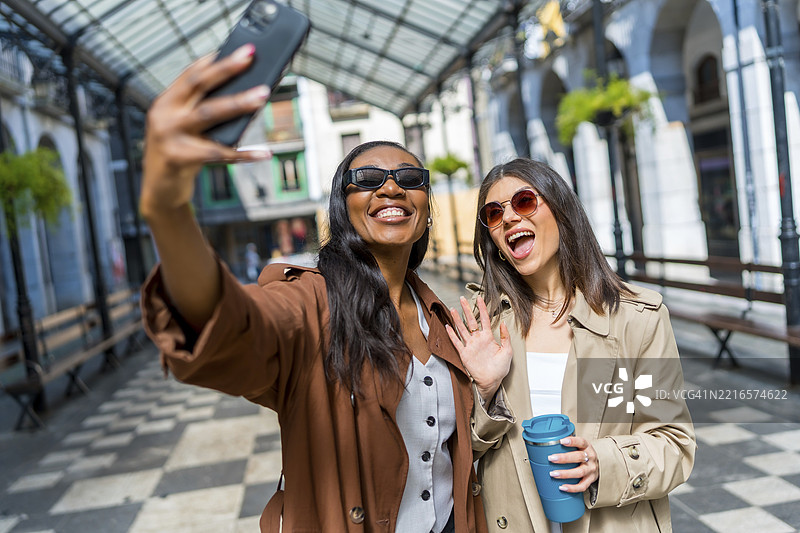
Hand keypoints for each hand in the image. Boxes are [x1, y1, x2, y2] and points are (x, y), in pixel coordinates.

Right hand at [140, 44, 271, 218]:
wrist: (159, 192)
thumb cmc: (177, 156)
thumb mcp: (182, 128)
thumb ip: (201, 111)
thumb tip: (242, 94)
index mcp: (165, 103)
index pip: (191, 74)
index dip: (215, 60)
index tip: (239, 50)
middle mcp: (164, 115)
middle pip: (199, 84)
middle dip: (226, 69)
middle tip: (250, 57)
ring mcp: (170, 136)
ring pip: (210, 113)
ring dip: (239, 103)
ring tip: (262, 95)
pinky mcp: (179, 158)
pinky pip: (219, 153)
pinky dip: (244, 154)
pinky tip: (263, 152)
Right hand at [445, 295, 512, 402]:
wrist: (492, 381)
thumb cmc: (501, 368)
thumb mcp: (508, 351)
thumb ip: (506, 337)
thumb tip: (503, 323)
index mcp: (489, 337)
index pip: (484, 319)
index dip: (482, 308)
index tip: (479, 298)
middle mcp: (478, 339)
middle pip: (471, 321)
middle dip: (467, 309)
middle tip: (462, 299)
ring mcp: (470, 346)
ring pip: (462, 329)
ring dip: (457, 319)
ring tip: (453, 309)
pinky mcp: (464, 353)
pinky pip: (456, 342)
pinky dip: (452, 334)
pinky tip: (447, 326)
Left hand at [547, 436, 598, 492]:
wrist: (596, 465)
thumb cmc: (582, 454)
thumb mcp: (578, 446)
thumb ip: (566, 444)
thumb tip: (546, 443)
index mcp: (587, 447)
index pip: (581, 442)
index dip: (572, 441)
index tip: (561, 441)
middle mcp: (590, 458)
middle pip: (579, 457)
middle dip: (564, 458)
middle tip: (551, 458)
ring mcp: (591, 470)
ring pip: (580, 472)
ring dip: (565, 473)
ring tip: (553, 474)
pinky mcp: (591, 480)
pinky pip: (582, 486)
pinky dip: (572, 488)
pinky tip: (562, 487)